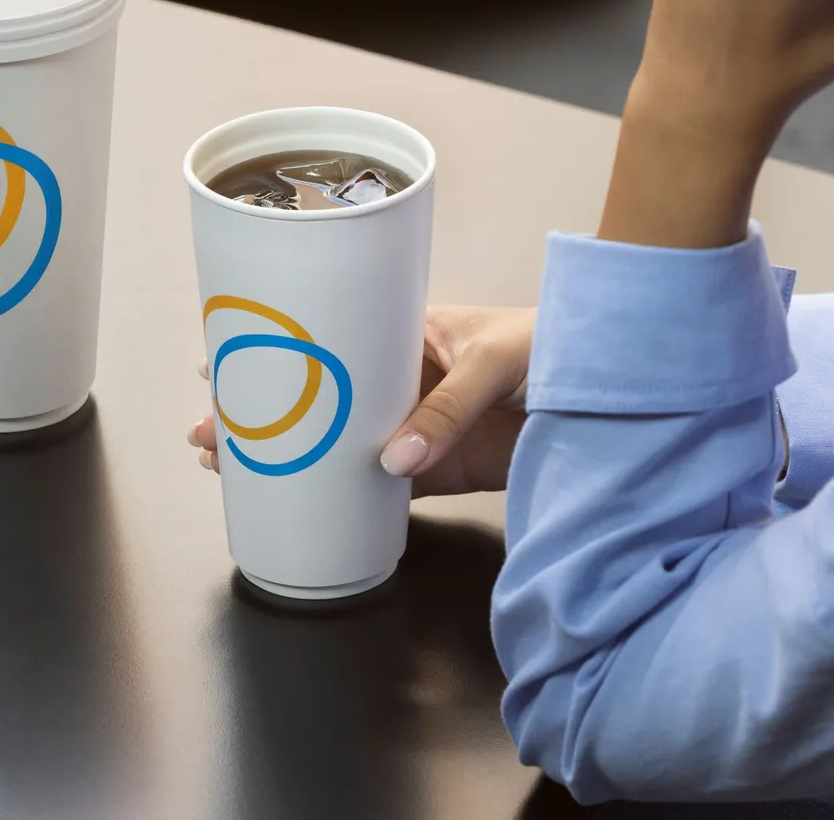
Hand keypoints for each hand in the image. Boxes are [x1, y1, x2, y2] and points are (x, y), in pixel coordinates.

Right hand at [188, 307, 532, 497]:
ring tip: (232, 468)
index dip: (272, 350)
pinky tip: (300, 503)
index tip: (219, 362)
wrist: (624, 391)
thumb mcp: (498, 361)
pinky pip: (381, 488)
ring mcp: (417, 427)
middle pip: (315, 395)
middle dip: (260, 412)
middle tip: (209, 432)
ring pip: (335, 443)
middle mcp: (402, 378)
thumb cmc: (564, 343)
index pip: (326, 336)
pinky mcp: (441, 471)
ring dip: (287, 455)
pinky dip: (341, 497)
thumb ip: (446, 409)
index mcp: (406, 330)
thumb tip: (391, 459)